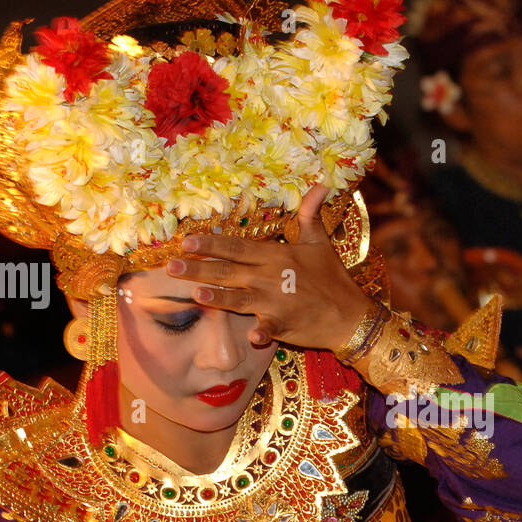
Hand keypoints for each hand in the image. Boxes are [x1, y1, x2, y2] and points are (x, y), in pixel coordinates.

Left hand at [167, 184, 373, 350]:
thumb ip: (311, 214)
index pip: (236, 247)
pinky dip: (262, 334)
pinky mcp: (284, 325)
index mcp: (275, 256)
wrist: (350, 313)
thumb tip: (321, 184)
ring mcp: (276, 303)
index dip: (211, 243)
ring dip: (217, 297)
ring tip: (195, 293)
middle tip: (171, 266)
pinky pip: (269, 330)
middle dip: (198, 268)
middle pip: (228, 272)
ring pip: (238, 299)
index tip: (187, 240)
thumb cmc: (332, 278)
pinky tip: (252, 337)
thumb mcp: (320, 242)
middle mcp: (270, 277)